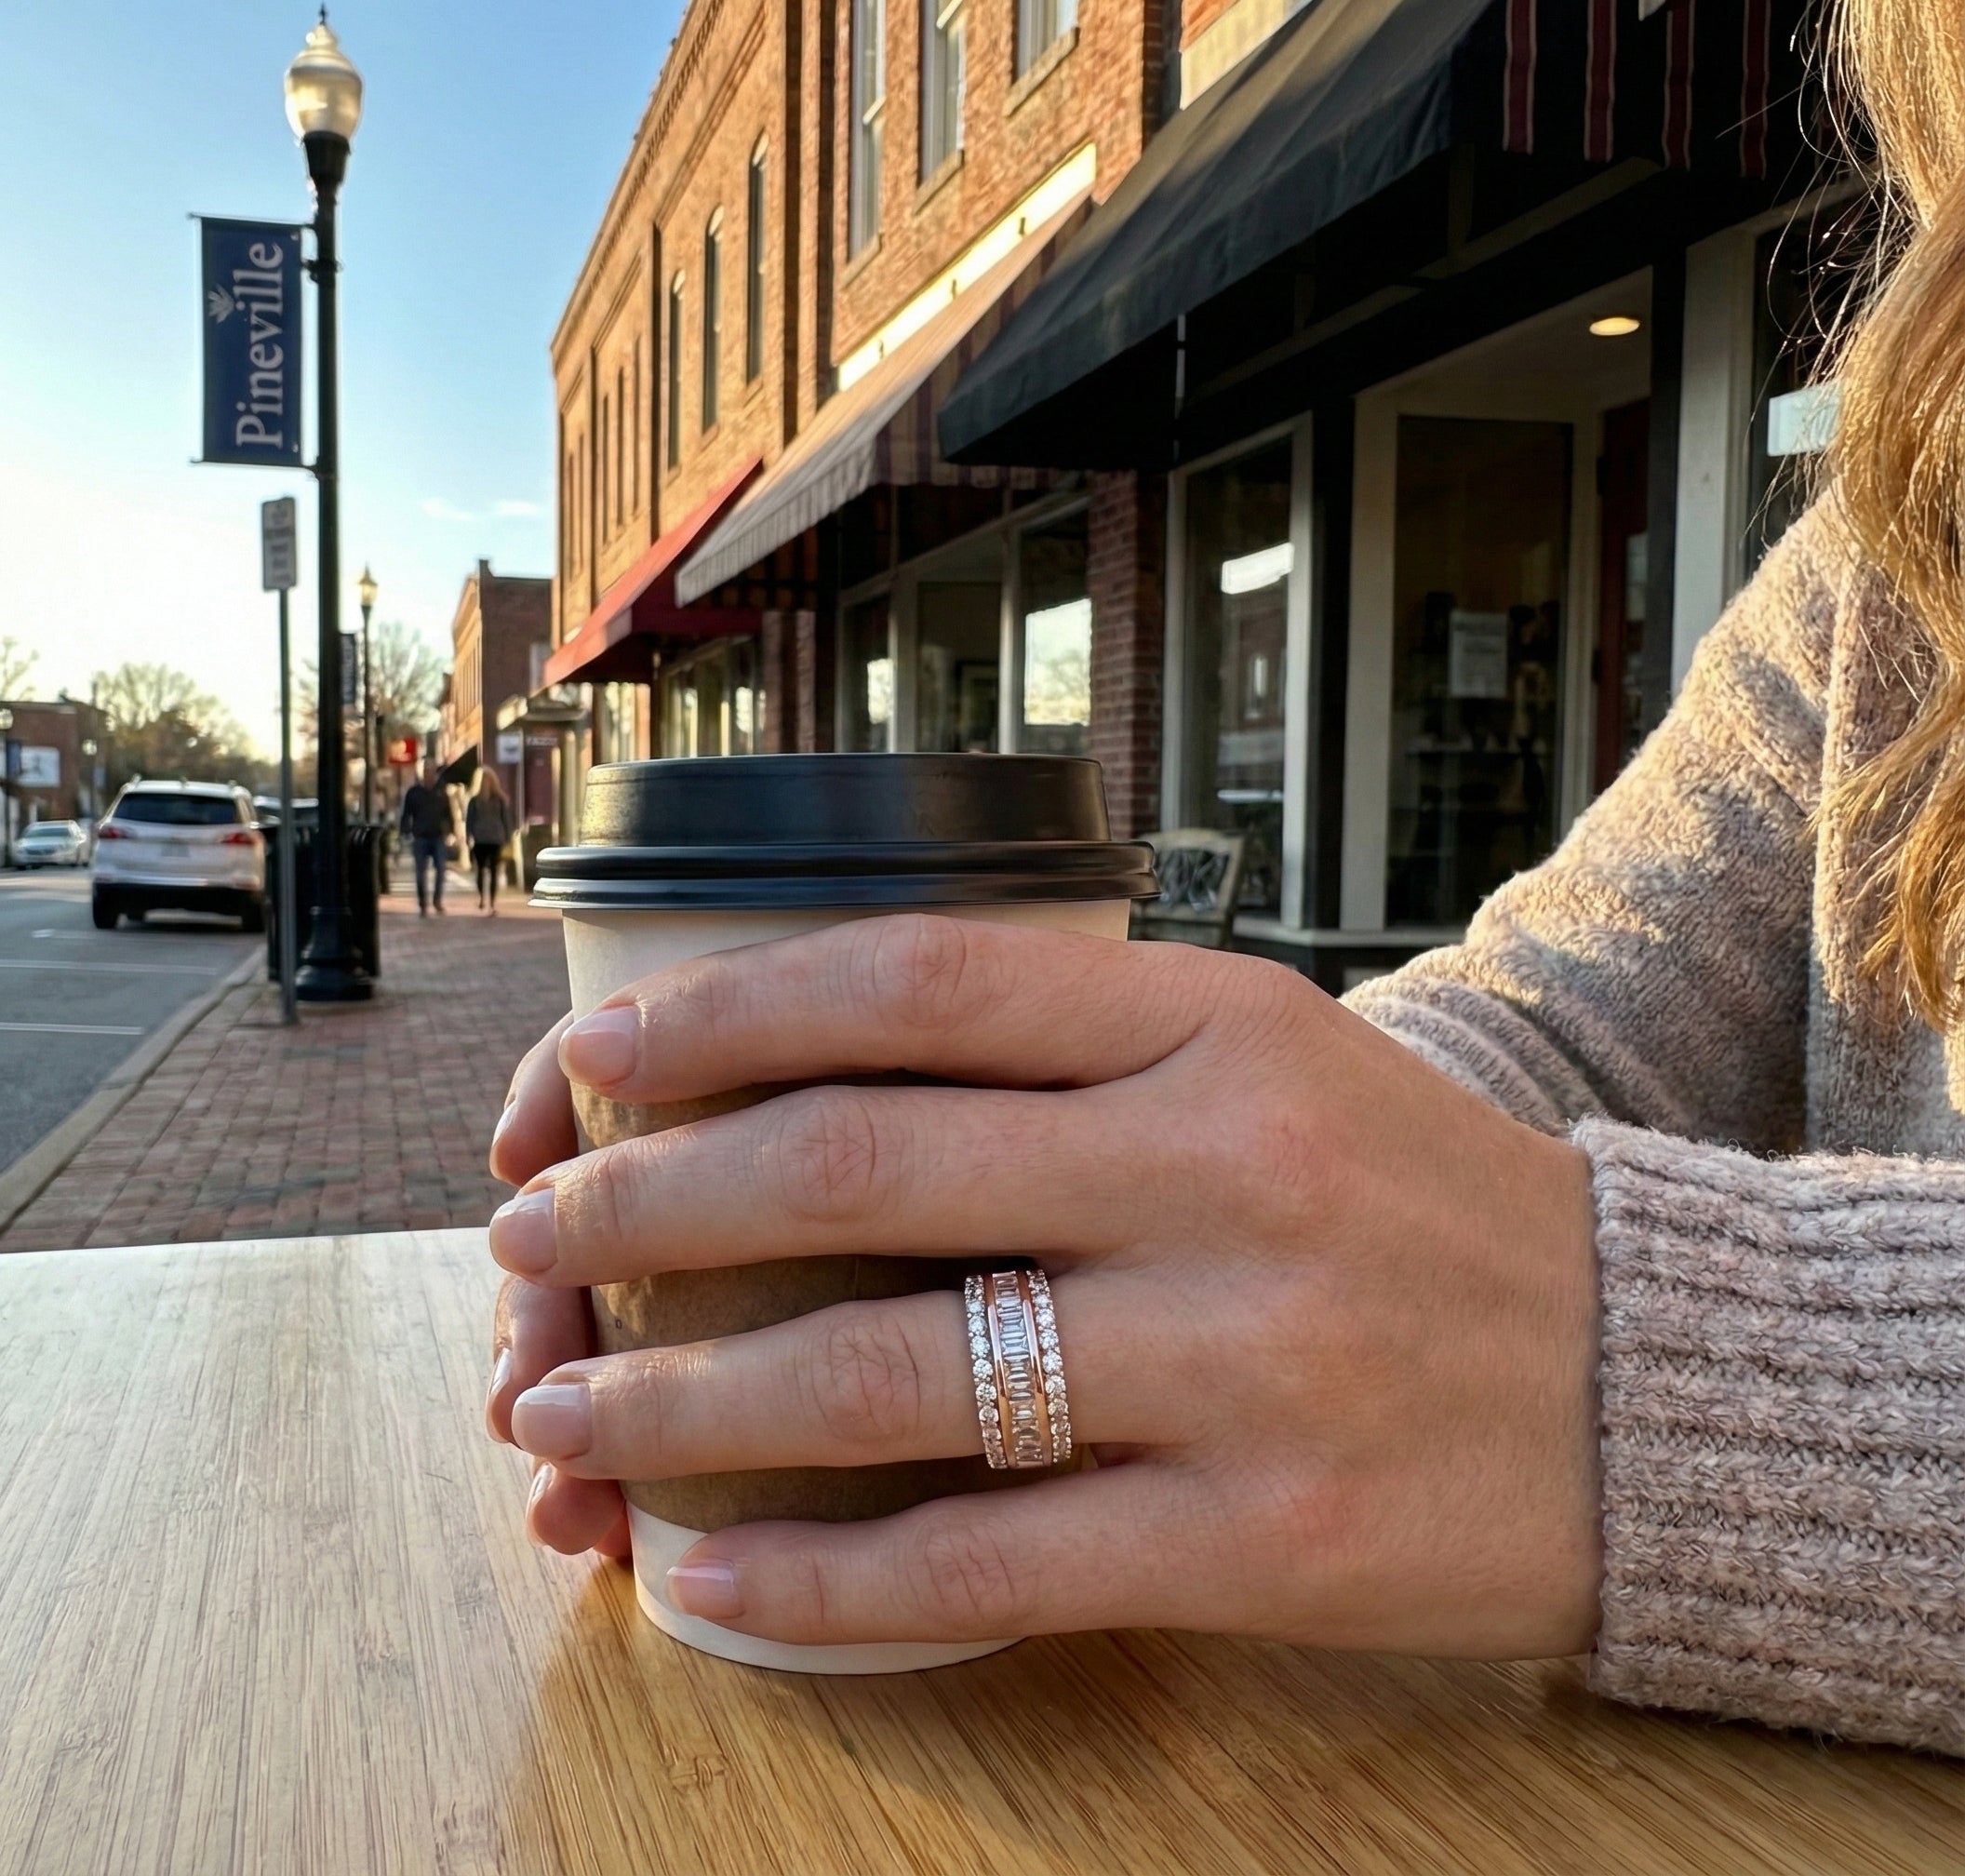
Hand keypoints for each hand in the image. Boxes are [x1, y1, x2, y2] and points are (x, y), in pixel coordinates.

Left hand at [486, 915, 1601, 1656]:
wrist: (1644, 1381)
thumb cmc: (1414, 1207)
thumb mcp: (1269, 1064)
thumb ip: (1069, 1060)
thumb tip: (804, 1084)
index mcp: (1216, 1024)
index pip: (915, 984)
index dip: (719, 1013)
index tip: (589, 1059)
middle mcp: (1223, 1168)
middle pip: (860, 1162)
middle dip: (646, 1203)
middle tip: (529, 1239)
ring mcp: (1244, 1356)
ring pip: (889, 1370)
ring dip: (682, 1398)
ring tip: (559, 1412)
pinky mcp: (1262, 1538)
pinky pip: (988, 1559)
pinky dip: (816, 1575)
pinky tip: (706, 1575)